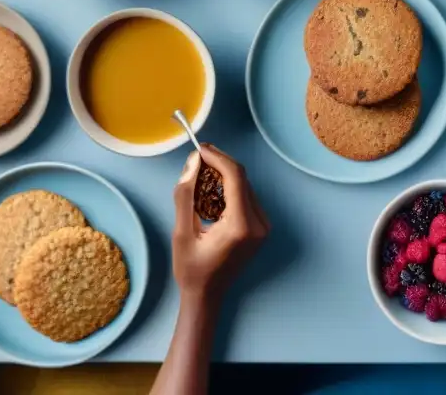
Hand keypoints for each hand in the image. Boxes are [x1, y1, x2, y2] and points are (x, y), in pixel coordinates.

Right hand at [171, 145, 268, 300]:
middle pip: (242, 179)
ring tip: (200, 174)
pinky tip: (212, 191)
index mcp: (241, 226)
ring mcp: (264, 227)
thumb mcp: (181, 232)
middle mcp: (259, 224)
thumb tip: (193, 161)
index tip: (199, 149)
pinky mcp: (262, 228)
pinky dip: (230, 188)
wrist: (207, 296)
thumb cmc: (191, 269)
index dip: (217, 158)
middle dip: (220, 164)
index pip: (235, 177)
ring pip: (245, 186)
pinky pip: (247, 197)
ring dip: (224, 175)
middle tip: (197, 158)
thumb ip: (186, 194)